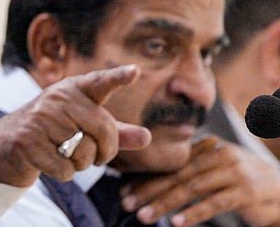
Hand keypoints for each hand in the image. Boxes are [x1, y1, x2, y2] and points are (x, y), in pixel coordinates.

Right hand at [0, 64, 151, 186]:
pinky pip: (65, 168)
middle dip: (106, 150)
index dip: (118, 78)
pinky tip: (50, 162)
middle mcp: (57, 99)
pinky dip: (63, 173)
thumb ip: (115, 132)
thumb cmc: (53, 133)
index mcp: (73, 90)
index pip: (99, 83)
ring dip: (81, 164)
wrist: (7, 143)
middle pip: (103, 129)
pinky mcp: (28, 141)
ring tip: (65, 154)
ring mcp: (40, 118)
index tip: (135, 72)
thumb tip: (147, 137)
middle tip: (97, 157)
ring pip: (84, 152)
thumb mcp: (84, 127)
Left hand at [122, 135, 279, 225]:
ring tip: (144, 216)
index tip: (123, 190)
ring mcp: (232, 173)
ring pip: (191, 189)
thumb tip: (152, 184)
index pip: (169, 164)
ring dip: (164, 204)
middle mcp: (217, 156)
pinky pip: (213, 204)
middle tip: (126, 203)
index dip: (145, 177)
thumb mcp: (216, 169)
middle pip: (175, 174)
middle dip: (148, 190)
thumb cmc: (242, 181)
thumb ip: (190, 171)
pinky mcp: (244, 193)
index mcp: (206, 148)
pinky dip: (193, 214)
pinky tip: (175, 223)